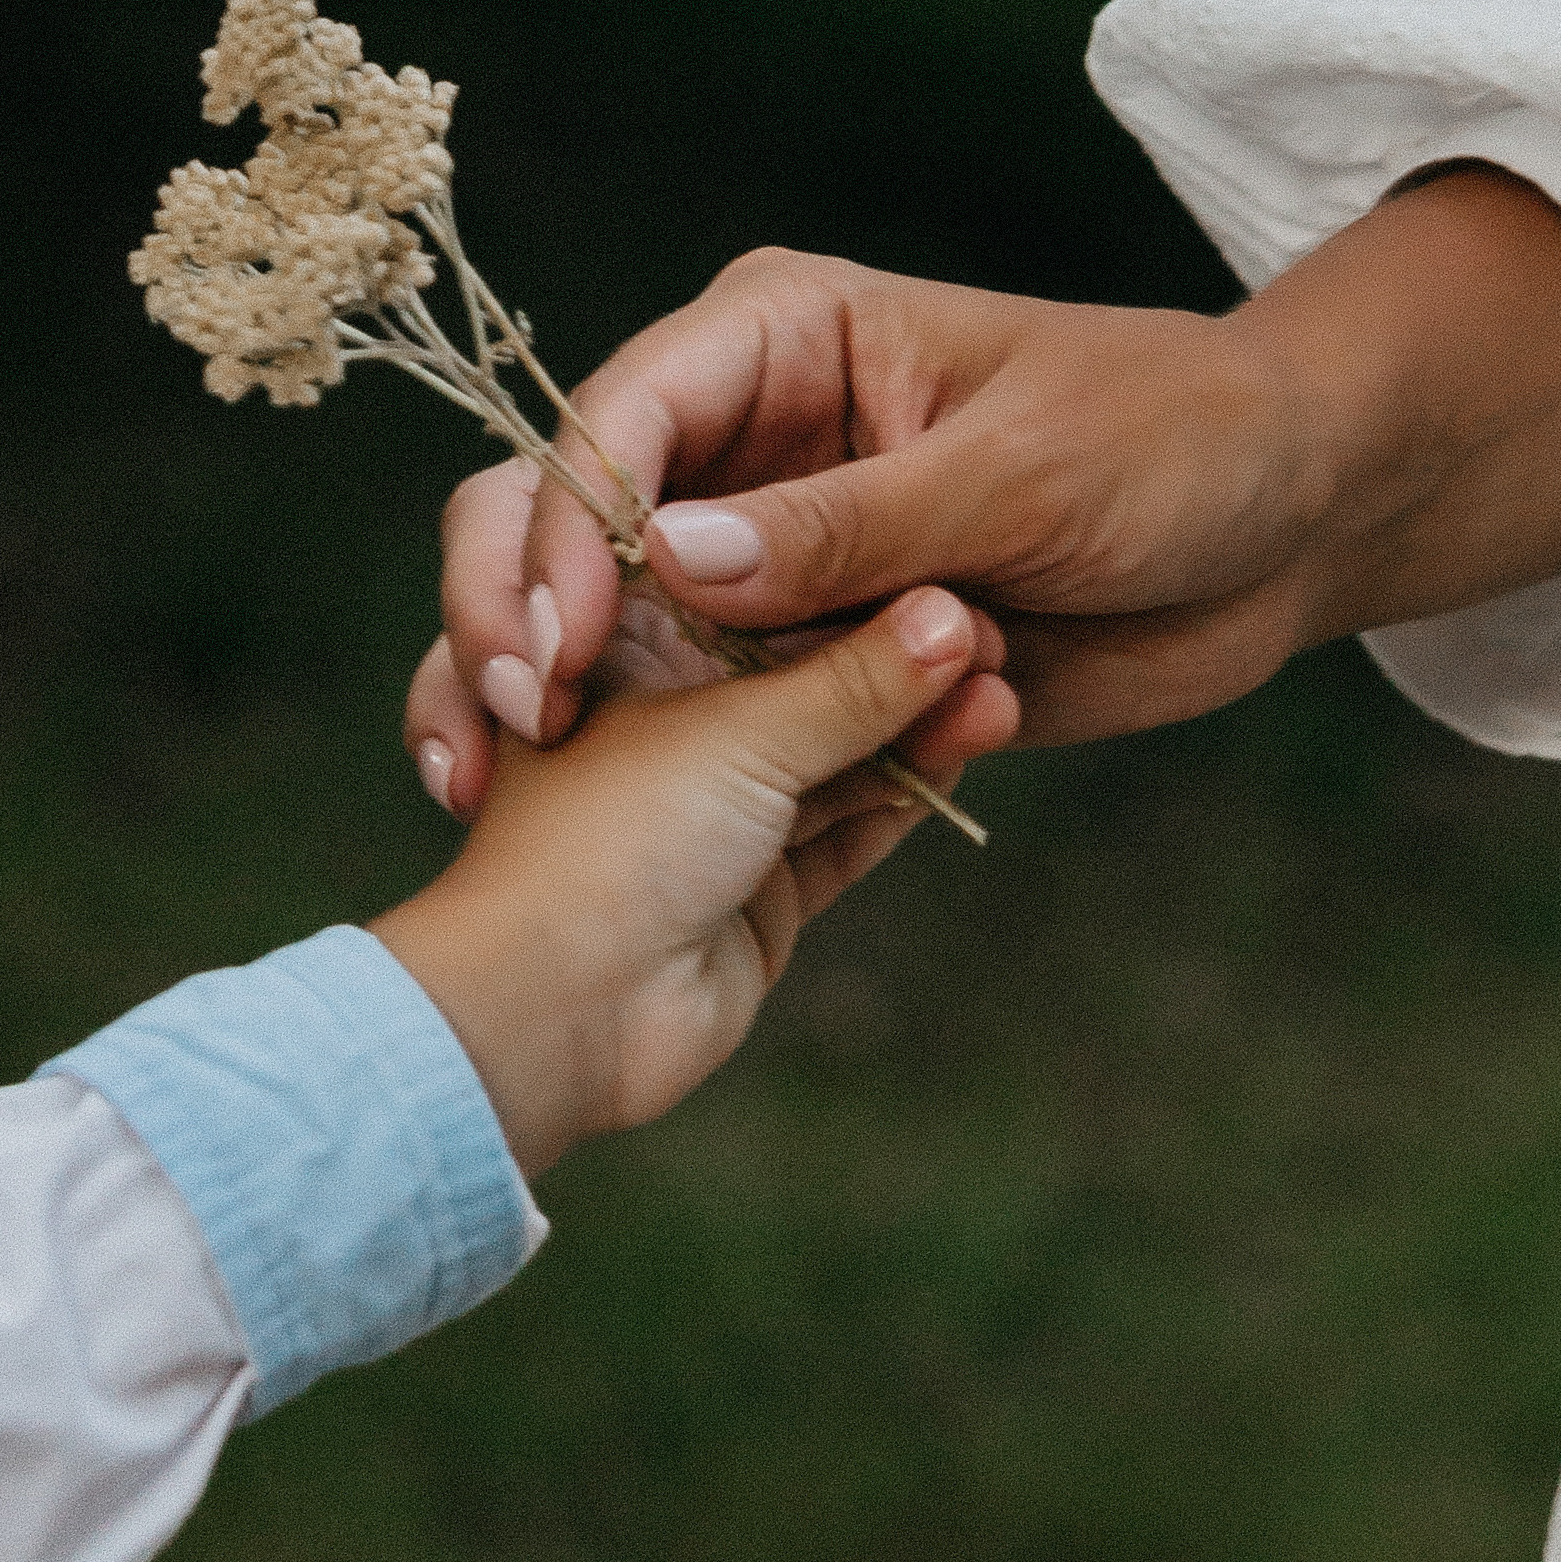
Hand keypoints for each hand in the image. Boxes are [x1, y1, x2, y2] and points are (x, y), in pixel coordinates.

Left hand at [374, 589, 1004, 1177]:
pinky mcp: (753, 886)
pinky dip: (902, 791)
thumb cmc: (605, 843)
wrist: (557, 1017)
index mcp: (620, 645)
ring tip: (1003, 686)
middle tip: (986, 622)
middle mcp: (663, 716)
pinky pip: (844, 824)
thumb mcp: (740, 734)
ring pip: (831, 745)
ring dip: (912, 719)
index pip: (738, 576)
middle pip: (797, 662)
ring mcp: (710, 806)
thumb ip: (855, 678)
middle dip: (890, 645)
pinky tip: (971, 743)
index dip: (832, 562)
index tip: (923, 543)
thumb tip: (954, 620)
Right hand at [406, 170, 1560, 812]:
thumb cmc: (1172, 442)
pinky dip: (722, 772)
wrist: (1283, 526)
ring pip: (629, 634)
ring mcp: (775, 553)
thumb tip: (668, 557)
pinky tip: (686, 838)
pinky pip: (732, 716)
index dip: (565, 530)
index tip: (554, 649)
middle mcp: (749, 441)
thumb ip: (850, 522)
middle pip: (576, 525)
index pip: (619, 420)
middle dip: (530, 622)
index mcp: (777, 337)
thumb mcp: (1020, 474)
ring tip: (525, 798)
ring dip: (608, 716)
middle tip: (515, 735)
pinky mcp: (816, 651)